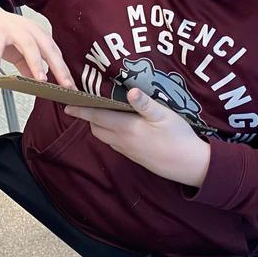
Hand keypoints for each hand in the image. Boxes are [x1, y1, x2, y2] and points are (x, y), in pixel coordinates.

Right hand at [0, 2, 73, 86]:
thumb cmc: (4, 33)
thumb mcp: (19, 50)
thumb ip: (28, 66)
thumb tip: (37, 85)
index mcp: (37, 34)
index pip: (55, 53)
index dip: (64, 70)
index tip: (71, 86)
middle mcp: (28, 30)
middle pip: (47, 48)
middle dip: (58, 66)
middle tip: (64, 84)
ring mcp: (12, 29)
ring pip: (28, 45)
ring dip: (36, 62)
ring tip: (40, 80)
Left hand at [65, 88, 210, 186]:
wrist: (190, 165)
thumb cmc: (178, 137)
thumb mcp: (165, 115)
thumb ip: (145, 103)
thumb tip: (131, 91)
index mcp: (126, 128)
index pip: (96, 117)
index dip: (81, 111)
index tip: (66, 105)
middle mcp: (123, 141)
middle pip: (96, 129)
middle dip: (88, 117)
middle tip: (85, 105)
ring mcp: (128, 151)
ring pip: (105, 137)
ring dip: (99, 126)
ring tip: (101, 113)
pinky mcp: (135, 157)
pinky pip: (115, 144)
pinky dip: (110, 134)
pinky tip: (120, 127)